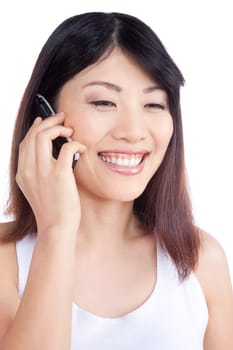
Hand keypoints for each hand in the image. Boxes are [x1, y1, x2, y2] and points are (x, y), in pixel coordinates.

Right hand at [16, 113, 85, 234]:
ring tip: (70, 130)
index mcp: (22, 173)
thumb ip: (37, 173)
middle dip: (49, 121)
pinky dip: (76, 143)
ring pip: (44, 135)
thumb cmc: (51, 210)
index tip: (45, 121)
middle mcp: (28, 169)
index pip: (25, 142)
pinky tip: (82, 147)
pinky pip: (67, 147)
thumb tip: (52, 157)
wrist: (56, 227)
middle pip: (34, 134)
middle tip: (62, 118)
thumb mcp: (36, 190)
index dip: (35, 128)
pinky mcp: (59, 174)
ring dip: (59, 127)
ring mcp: (43, 171)